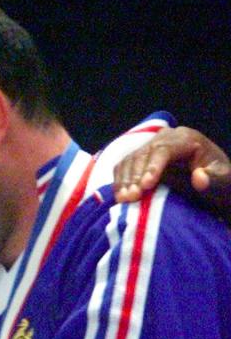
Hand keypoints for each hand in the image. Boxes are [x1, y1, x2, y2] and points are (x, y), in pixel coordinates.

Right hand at [114, 127, 230, 209]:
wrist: (210, 184)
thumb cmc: (218, 183)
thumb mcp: (224, 182)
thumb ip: (215, 181)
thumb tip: (199, 178)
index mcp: (188, 139)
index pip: (165, 149)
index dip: (153, 166)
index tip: (146, 185)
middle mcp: (166, 138)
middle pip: (143, 153)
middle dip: (135, 176)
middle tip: (131, 197)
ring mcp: (151, 147)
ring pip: (130, 159)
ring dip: (124, 181)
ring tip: (123, 200)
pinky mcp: (140, 159)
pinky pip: (123, 166)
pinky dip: (119, 181)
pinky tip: (119, 197)